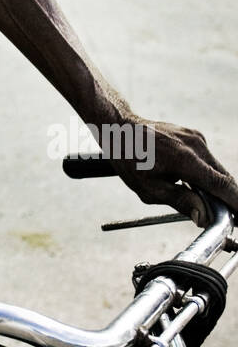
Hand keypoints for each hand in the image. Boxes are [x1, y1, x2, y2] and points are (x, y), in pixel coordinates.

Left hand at [100, 116, 237, 224]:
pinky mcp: (193, 135)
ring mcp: (195, 137)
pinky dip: (207, 173)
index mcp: (185, 159)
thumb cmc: (130, 159)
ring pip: (216, 168)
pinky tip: (193, 183)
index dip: (235, 202)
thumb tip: (204, 217)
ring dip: (216, 186)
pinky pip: (207, 159)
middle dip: (227, 198)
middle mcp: (195, 144)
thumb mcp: (150, 188)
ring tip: (204, 203)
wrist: (120, 129)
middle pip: (223, 177)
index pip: (220, 184)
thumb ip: (181, 202)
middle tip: (223, 217)